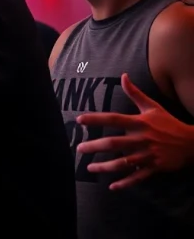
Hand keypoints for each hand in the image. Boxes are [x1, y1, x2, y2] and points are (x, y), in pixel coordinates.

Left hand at [77, 73, 193, 189]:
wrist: (192, 143)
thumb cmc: (169, 124)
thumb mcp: (153, 107)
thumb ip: (135, 94)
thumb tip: (123, 76)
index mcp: (140, 123)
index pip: (114, 119)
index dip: (96, 119)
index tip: (79, 119)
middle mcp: (142, 139)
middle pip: (114, 143)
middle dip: (95, 146)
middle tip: (79, 148)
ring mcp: (148, 155)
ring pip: (123, 163)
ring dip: (105, 167)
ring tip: (89, 168)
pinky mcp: (155, 167)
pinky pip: (138, 177)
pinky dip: (125, 183)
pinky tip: (112, 186)